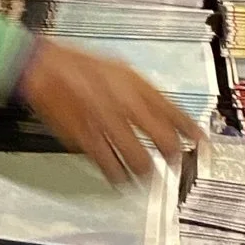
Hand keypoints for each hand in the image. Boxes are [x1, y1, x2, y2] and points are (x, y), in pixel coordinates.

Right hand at [17, 37, 201, 182]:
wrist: (40, 66)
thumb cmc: (78, 65)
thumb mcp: (119, 68)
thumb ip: (142, 91)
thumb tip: (163, 110)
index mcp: (136, 84)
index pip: (175, 112)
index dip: (192, 131)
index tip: (204, 144)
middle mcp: (125, 104)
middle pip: (162, 139)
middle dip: (172, 156)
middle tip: (175, 163)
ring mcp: (105, 123)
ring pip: (137, 158)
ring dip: (146, 172)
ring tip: (148, 177)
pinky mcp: (85, 138)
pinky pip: (108, 163)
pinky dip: (117, 175)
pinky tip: (120, 179)